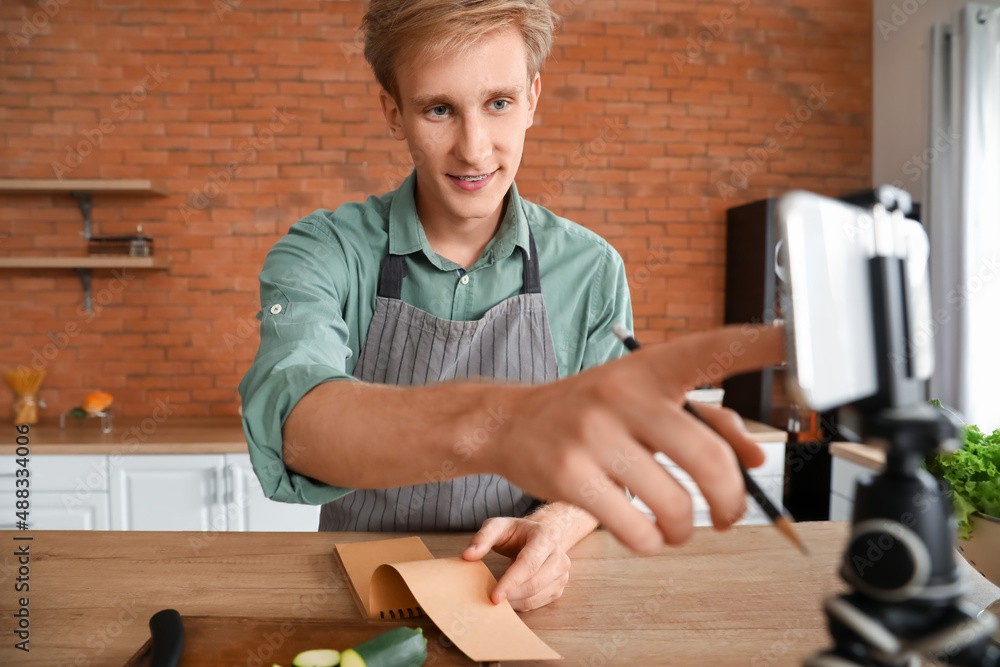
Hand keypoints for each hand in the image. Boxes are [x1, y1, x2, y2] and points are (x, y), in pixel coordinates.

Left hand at [462, 517, 569, 611]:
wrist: (540, 536)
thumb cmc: (516, 532)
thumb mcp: (497, 526)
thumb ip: (482, 538)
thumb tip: (468, 556)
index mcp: (545, 537)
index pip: (529, 564)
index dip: (511, 582)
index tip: (494, 597)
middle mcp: (559, 555)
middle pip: (534, 583)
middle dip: (510, 595)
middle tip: (488, 601)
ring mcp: (562, 573)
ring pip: (536, 596)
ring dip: (514, 602)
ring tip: (496, 600)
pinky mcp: (559, 587)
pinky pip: (538, 603)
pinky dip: (521, 605)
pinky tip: (508, 600)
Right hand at [485, 324, 784, 555]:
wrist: (510, 421)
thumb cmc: (591, 410)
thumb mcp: (643, 399)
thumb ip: (706, 421)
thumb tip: (756, 460)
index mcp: (651, 368)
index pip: (714, 349)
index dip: (762, 344)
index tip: (801, 338)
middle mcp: (624, 393)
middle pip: (707, 457)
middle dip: (732, 501)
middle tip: (731, 515)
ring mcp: (594, 434)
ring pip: (674, 502)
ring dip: (687, 530)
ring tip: (679, 528)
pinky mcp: (569, 475)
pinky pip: (635, 528)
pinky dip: (651, 542)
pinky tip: (644, 533)